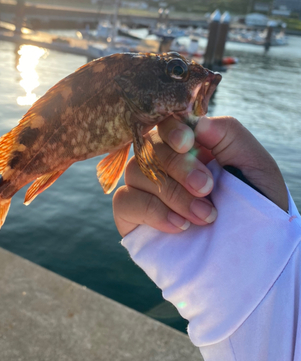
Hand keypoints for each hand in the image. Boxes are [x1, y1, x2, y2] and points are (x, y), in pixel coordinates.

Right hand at [113, 116, 287, 237]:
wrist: (250, 258)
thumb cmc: (256, 207)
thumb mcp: (255, 166)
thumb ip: (230, 135)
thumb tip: (199, 122)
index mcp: (191, 143)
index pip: (168, 123)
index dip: (173, 130)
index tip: (189, 144)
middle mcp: (163, 160)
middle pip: (150, 145)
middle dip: (179, 166)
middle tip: (207, 188)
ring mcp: (145, 187)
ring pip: (136, 171)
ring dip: (172, 193)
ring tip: (204, 217)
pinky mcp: (132, 214)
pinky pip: (125, 200)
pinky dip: (151, 211)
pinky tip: (179, 226)